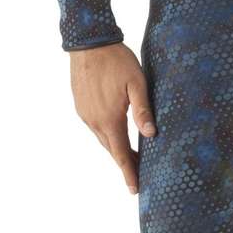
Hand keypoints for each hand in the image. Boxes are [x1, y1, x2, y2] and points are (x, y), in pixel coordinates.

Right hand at [69, 41, 156, 193]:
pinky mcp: (81, 106)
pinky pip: (96, 127)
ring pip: (103, 139)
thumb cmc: (116, 60)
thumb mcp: (136, 82)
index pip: (121, 154)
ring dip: (116, 149)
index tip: (135, 190)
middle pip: (111, 149)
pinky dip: (107, 135)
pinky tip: (116, 132)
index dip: (129, 173)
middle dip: (126, 163)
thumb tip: (151, 134)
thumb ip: (143, 109)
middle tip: (141, 174)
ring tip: (132, 156)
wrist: (88, 43)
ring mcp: (85, 114)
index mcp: (109, 119)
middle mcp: (94, 121)